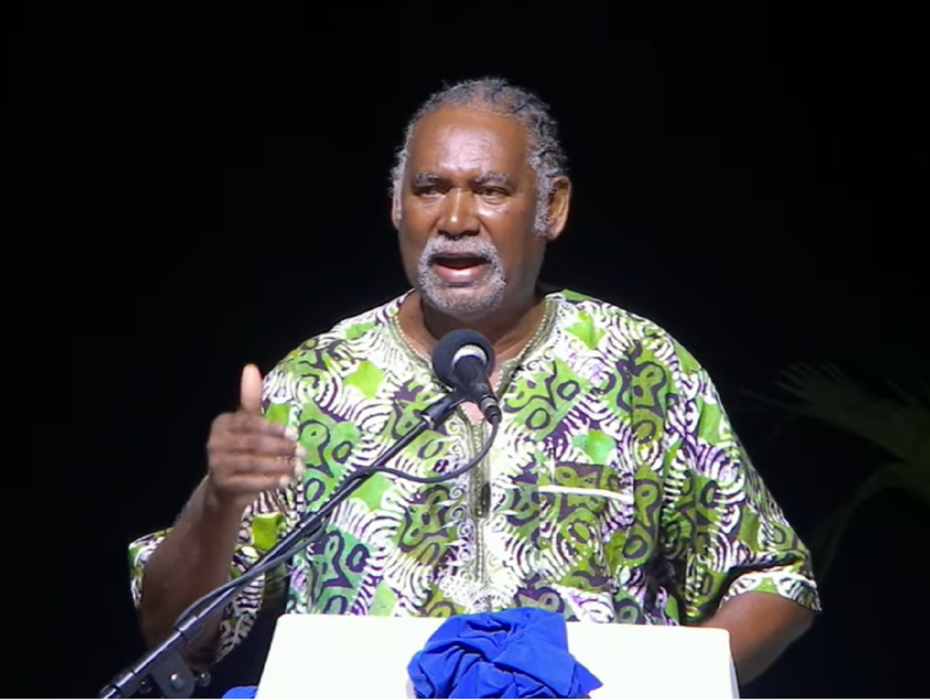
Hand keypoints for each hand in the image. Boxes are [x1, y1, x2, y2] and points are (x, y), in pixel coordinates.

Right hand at [204, 364, 304, 509]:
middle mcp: (214, 442)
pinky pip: (252, 482)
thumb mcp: (246, 423)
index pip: (251, 423)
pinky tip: (287, 481)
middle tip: (302, 451)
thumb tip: (250, 367)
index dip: (274, 428)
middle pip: (254, 443)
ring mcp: (217, 465)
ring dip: (281, 466)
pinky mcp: (223, 485)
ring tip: (300, 467)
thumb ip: (250, 398)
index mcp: (222, 423)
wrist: (224, 489)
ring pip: (255, 463)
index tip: (294, 433)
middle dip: (281, 448)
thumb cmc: (240, 450)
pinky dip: (271, 481)